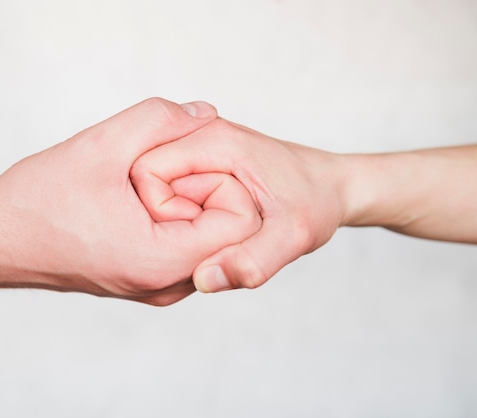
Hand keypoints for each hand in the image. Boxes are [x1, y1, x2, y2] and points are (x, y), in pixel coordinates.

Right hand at [0, 99, 260, 304]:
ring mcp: (156, 290)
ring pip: (209, 241)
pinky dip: (176, 220)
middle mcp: (165, 286)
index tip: (178, 165)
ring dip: (189, 205)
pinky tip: (138, 201)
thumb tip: (207, 114)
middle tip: (156, 171)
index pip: (244, 224)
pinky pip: (186, 249)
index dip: (222, 182)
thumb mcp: (102, 145)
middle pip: (231, 235)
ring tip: (142, 186)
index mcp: (161, 261)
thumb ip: (161, 120)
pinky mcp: (145, 283)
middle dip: (205, 191)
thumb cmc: (38, 199)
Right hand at [131, 118, 346, 292]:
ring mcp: (196, 158)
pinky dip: (179, 222)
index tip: (192, 229)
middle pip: (146, 182)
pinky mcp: (197, 173)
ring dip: (172, 222)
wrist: (331, 187)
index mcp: (214, 143)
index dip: (157, 210)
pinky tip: (205, 231)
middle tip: (207, 235)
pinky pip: (168, 199)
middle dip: (166, 219)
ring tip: (208, 233)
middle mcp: (199, 144)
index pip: (145, 172)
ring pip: (155, 193)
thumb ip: (254, 260)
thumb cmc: (317, 200)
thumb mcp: (294, 235)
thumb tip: (205, 280)